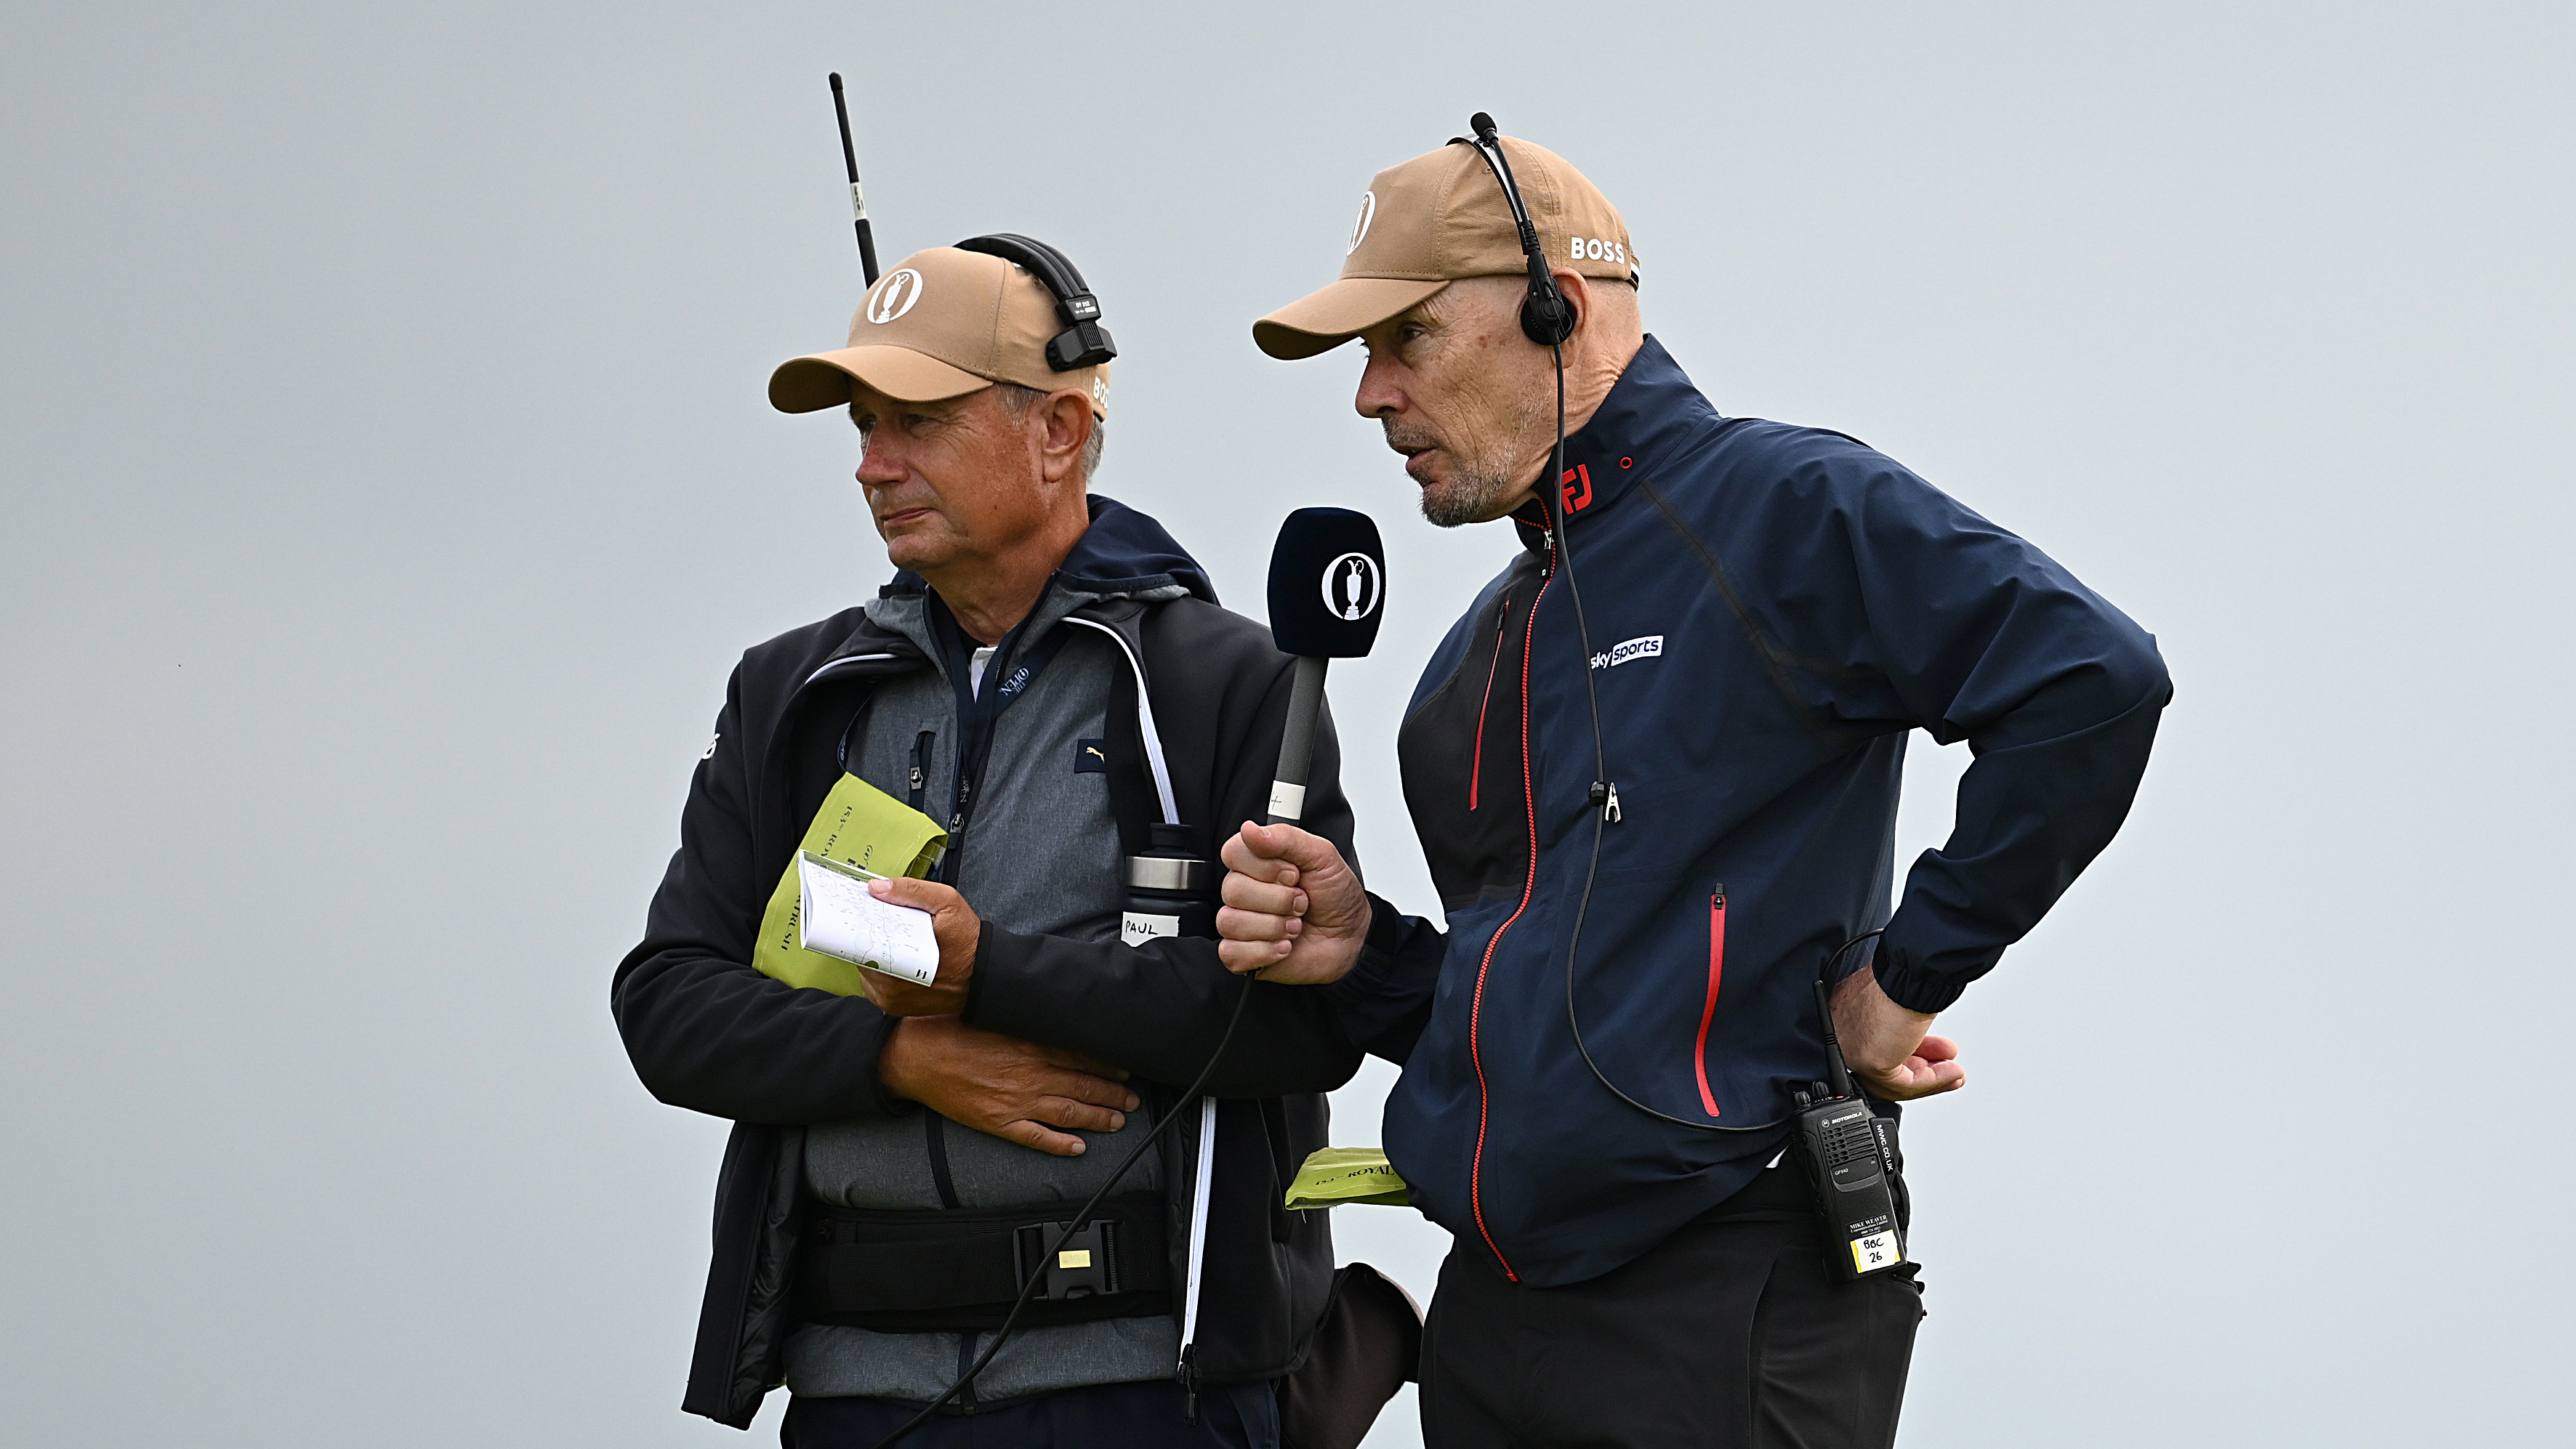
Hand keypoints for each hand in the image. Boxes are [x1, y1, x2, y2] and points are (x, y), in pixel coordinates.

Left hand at [859, 876, 978, 1015]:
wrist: (984, 975)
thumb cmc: (967, 941)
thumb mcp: (948, 903)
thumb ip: (912, 891)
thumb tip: (877, 888)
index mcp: (902, 961)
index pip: (863, 941)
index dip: (859, 923)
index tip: (862, 911)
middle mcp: (892, 986)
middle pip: (860, 954)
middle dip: (866, 936)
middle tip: (879, 921)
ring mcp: (890, 999)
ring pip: (863, 969)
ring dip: (871, 953)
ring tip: (890, 939)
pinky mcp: (892, 1007)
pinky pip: (872, 983)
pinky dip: (877, 969)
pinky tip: (893, 957)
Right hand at [878, 1015, 1139, 1156]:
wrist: (914, 1056)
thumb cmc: (950, 1030)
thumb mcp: (996, 1015)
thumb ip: (1028, 1019)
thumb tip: (1055, 1016)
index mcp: (1030, 1044)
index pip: (1082, 1057)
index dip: (1108, 1066)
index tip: (1125, 1069)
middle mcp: (1030, 1074)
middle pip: (1084, 1086)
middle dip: (1113, 1094)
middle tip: (1132, 1099)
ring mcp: (1016, 1102)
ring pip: (1069, 1112)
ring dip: (1098, 1118)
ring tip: (1118, 1121)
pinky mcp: (999, 1123)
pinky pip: (1037, 1138)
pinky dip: (1061, 1145)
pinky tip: (1079, 1148)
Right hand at [1216, 821, 1367, 984]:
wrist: (1351, 937)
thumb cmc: (1336, 897)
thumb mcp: (1322, 857)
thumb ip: (1287, 839)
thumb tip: (1250, 830)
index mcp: (1258, 863)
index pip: (1232, 853)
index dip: (1264, 867)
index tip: (1293, 874)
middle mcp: (1245, 891)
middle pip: (1233, 890)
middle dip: (1279, 900)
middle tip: (1301, 902)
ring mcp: (1241, 923)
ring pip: (1230, 922)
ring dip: (1274, 927)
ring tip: (1295, 926)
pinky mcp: (1242, 954)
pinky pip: (1231, 953)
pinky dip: (1264, 951)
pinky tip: (1284, 946)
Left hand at [1829, 966, 1966, 1099]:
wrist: (1910, 971)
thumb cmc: (1904, 973)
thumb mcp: (1901, 999)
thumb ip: (1901, 1021)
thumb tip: (1914, 1035)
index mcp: (1846, 1011)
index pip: (1873, 1043)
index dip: (1907, 1052)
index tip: (1929, 1055)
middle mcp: (1843, 1031)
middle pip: (1883, 1064)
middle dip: (1921, 1068)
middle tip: (1946, 1067)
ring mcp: (1852, 1049)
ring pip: (1892, 1078)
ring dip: (1931, 1078)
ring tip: (1954, 1072)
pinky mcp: (1869, 1062)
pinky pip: (1903, 1083)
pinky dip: (1932, 1081)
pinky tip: (1951, 1072)